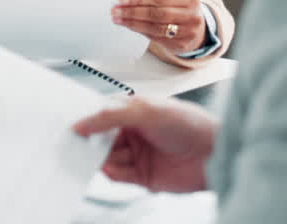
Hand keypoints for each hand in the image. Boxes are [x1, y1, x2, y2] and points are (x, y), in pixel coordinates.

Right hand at [72, 96, 218, 192]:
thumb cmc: (190, 124)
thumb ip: (110, 116)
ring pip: (106, 157)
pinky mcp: (142, 176)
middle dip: (88, 141)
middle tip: (73, 142)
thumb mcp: (145, 111)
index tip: (68, 123)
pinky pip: (118, 175)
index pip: (99, 113)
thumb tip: (82, 123)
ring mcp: (137, 154)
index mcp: (131, 111)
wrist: (217, 154)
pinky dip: (112, 172)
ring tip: (96, 156)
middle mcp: (132, 132)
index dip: (84, 118)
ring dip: (100, 158)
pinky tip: (111, 168)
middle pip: (99, 138)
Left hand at [112, 0, 206, 53]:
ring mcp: (188, 32)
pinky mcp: (182, 45)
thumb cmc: (180, 9)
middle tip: (116, 10)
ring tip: (118, 19)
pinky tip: (130, 26)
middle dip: (133, 12)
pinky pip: (156, 38)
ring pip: (155, 28)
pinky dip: (141, 31)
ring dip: (133, 23)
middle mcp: (192, 15)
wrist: (200, 28)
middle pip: (156, 13)